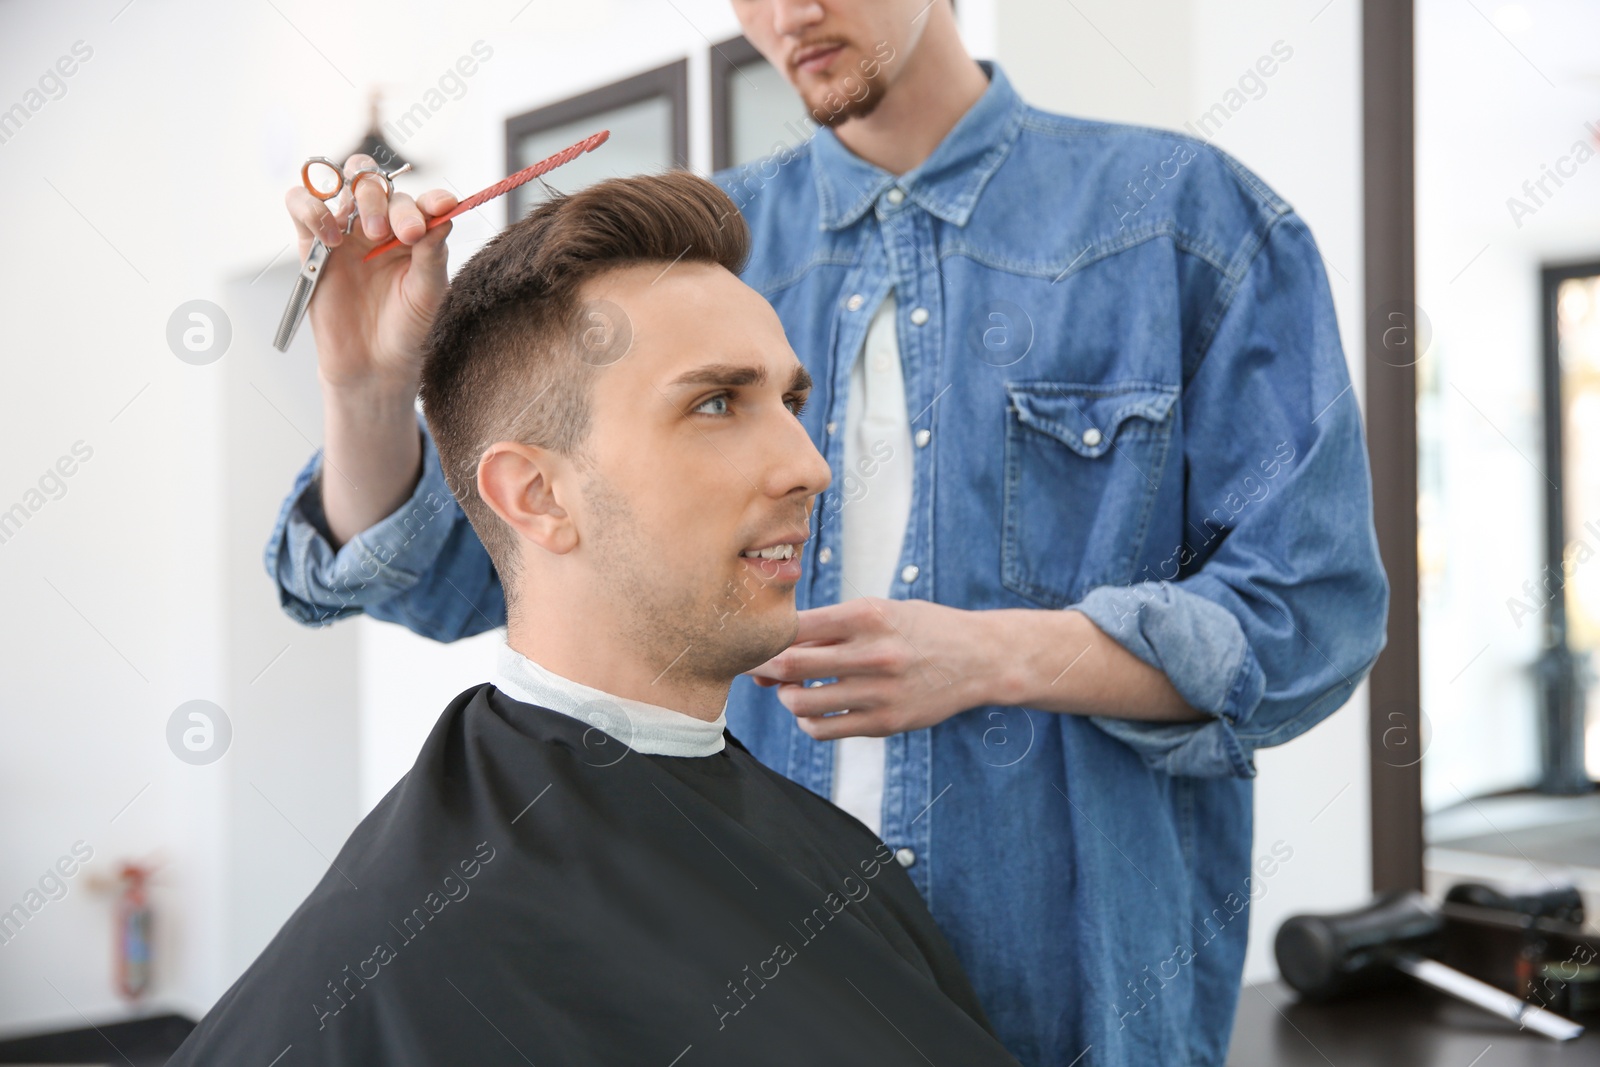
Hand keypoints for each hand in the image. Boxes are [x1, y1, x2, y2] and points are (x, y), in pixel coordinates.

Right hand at [284, 153, 458, 394]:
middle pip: (377, 183)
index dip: (430, 198)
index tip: (442, 206)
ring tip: (369, 234)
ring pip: (343, 182)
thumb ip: (433, 253)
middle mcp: (379, 225)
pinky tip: (332, 238)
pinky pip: (300, 203)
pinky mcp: (312, 242)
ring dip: (359, 198)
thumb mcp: (428, 292)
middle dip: (388, 201)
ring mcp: (345, 230)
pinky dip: (313, 209)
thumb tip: (444, 214)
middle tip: (397, 234)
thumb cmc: (406, 327)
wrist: (372, 361)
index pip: (420, 201)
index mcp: (413, 233)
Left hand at [744, 598, 997, 739]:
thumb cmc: (921, 628)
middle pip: (790, 665)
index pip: (795, 626)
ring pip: (801, 702)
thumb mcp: (879, 611)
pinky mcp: (885, 723)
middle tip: (759, 668)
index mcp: (866, 615)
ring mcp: (879, 692)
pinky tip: (815, 710)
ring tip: (793, 689)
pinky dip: (807, 721)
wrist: (979, 658)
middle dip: (764, 668)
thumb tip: (773, 655)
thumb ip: (829, 631)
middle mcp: (872, 653)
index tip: (757, 641)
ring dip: (785, 697)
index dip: (766, 637)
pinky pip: (824, 730)